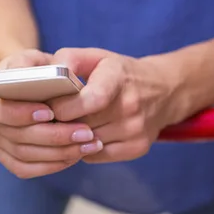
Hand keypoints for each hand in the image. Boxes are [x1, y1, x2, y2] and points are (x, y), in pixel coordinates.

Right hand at [0, 49, 104, 178]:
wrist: (28, 87)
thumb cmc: (32, 71)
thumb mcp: (31, 59)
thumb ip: (29, 64)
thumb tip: (31, 77)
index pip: (0, 110)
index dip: (23, 114)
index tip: (51, 112)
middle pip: (17, 138)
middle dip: (53, 137)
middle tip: (85, 132)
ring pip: (25, 157)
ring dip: (59, 153)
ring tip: (88, 144)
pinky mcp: (9, 160)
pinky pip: (27, 170)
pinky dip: (52, 165)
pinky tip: (74, 156)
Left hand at [50, 47, 183, 163]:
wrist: (164, 91)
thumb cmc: (119, 73)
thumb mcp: (97, 57)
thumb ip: (70, 59)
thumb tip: (49, 75)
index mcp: (118, 78)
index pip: (91, 100)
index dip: (63, 106)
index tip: (50, 107)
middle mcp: (131, 105)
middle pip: (83, 124)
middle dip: (60, 124)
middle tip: (49, 119)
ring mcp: (136, 130)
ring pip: (86, 144)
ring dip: (70, 138)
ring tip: (66, 126)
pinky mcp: (137, 148)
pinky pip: (95, 156)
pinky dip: (83, 150)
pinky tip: (83, 136)